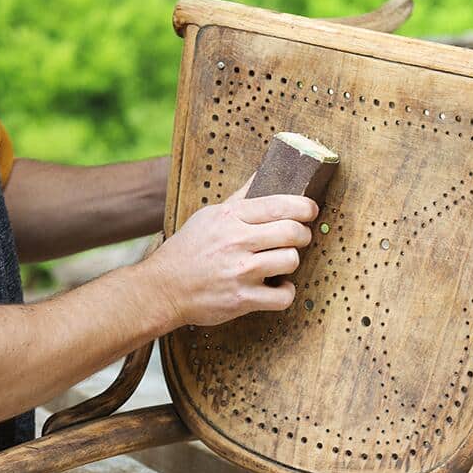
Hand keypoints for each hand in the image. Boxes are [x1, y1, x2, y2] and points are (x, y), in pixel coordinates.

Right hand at [143, 180, 318, 327]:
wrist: (163, 288)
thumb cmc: (188, 251)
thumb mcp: (209, 216)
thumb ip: (240, 198)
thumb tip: (263, 173)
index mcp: (229, 217)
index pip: (279, 204)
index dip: (304, 207)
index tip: (310, 211)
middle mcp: (236, 242)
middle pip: (292, 232)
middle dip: (303, 234)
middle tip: (299, 238)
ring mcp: (240, 272)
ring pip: (290, 261)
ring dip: (291, 262)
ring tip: (281, 262)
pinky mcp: (242, 299)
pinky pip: (283, 296)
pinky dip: (285, 292)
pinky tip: (276, 286)